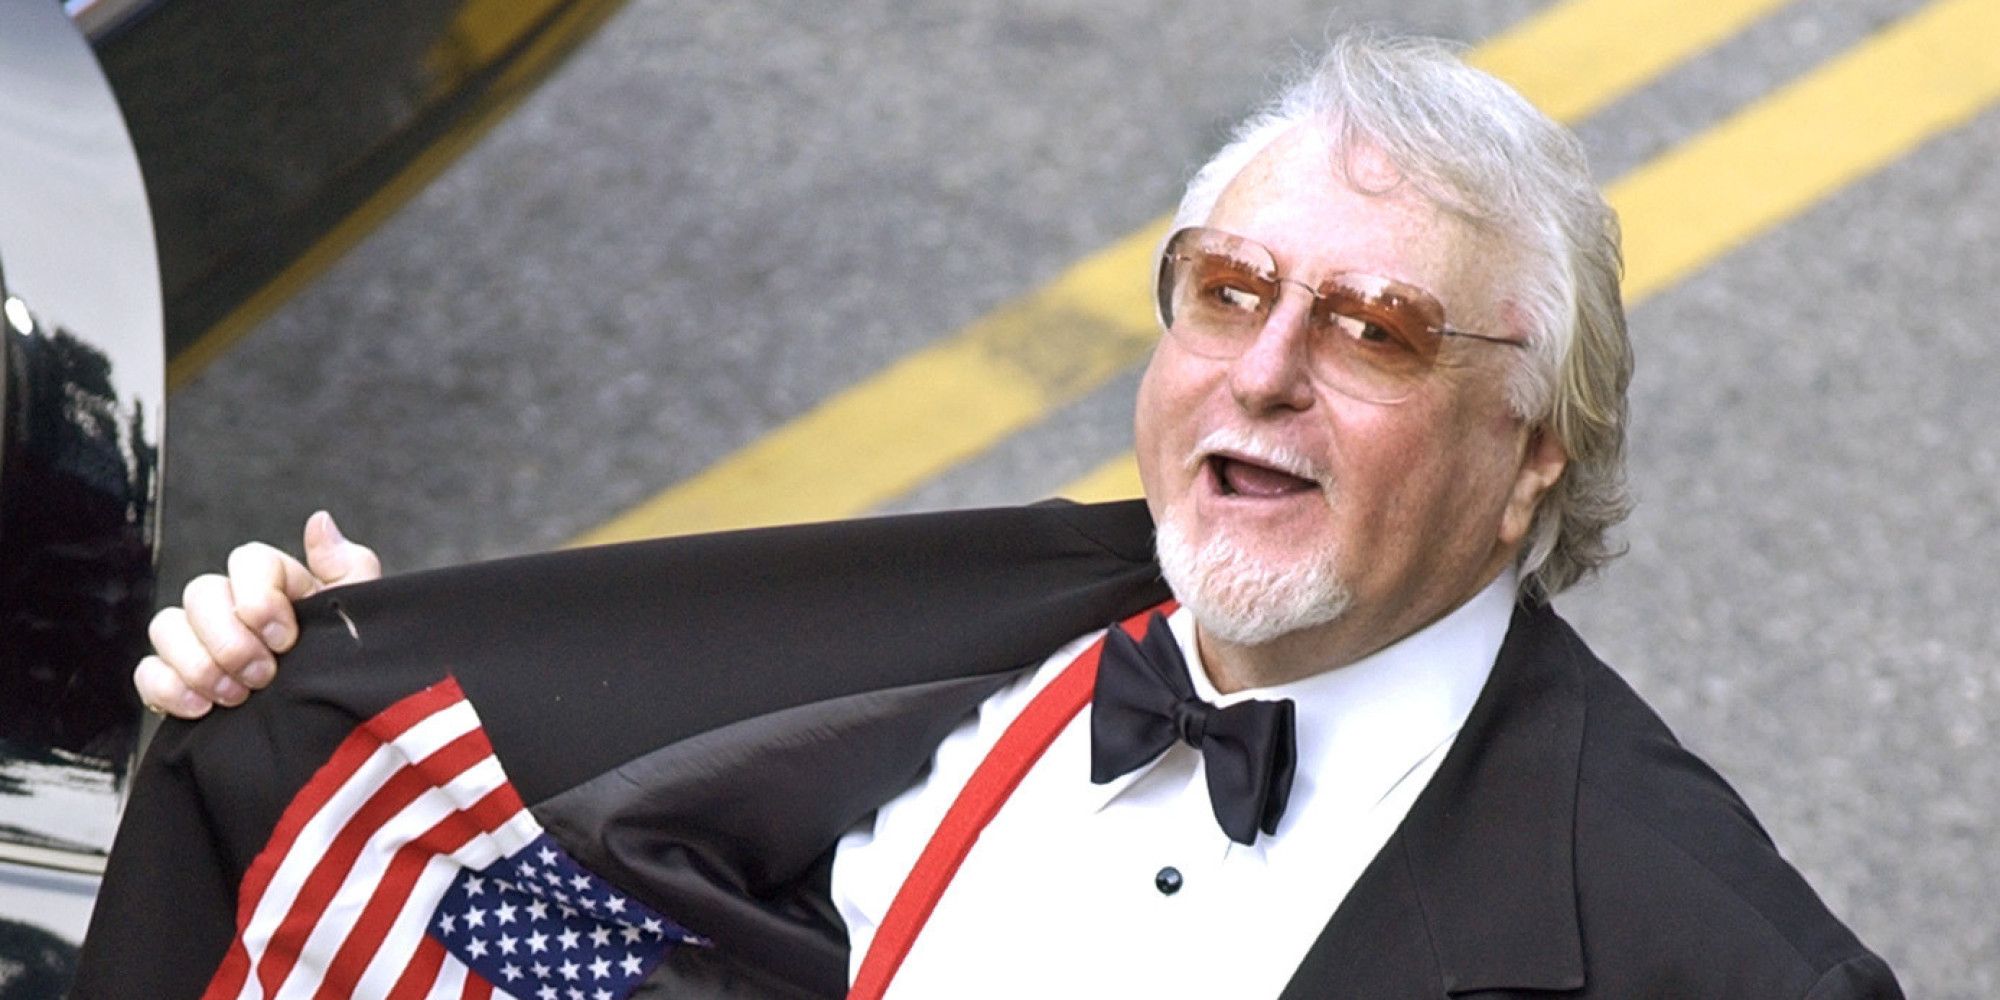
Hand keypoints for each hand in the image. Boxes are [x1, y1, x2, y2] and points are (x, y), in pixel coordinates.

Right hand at [134, 511, 382, 717]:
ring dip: (200, 665)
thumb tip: (319, 520)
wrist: (333, 733)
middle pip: (201, 592)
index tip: (286, 639)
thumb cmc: (350, 668)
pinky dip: (168, 689)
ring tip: (237, 698)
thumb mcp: (364, 620)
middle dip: (229, 640)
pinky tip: (202, 711)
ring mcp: (200, 643)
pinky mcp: (177, 682)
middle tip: (263, 676)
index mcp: (278, 585)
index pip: (248, 559)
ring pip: (166, 626)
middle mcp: (232, 606)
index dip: (259, 597)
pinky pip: (146, 672)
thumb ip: (349, 568)